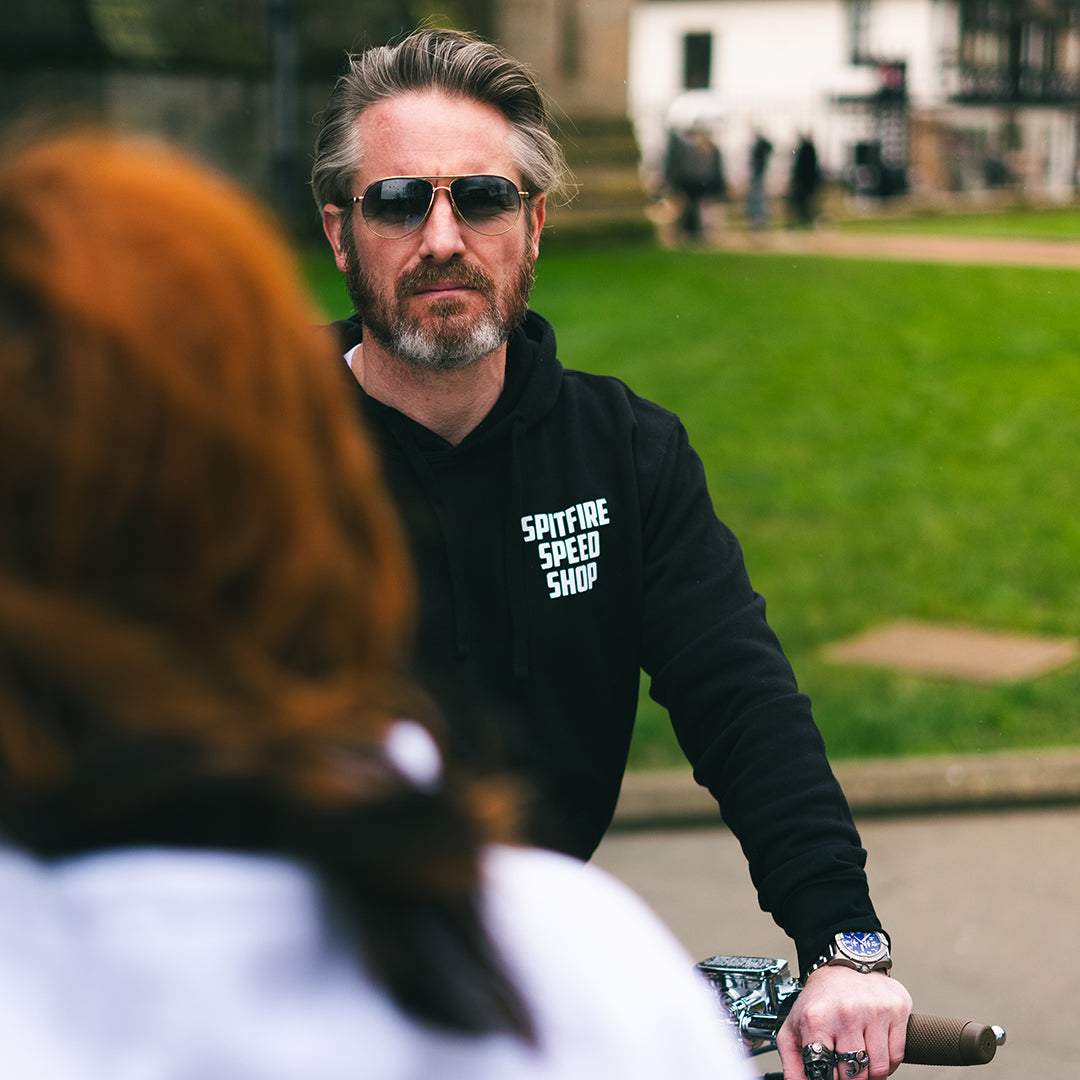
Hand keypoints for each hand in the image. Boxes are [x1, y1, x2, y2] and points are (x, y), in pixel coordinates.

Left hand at [776, 966, 911, 1078]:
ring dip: (871, 1072)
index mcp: (817, 1019)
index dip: (828, 1079)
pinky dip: (888, 1062)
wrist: (843, 965)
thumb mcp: (795, 1026)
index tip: (831, 1075)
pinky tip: (875, 1048)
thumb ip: (793, 1062)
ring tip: (861, 1057)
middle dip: (850, 1078)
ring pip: (879, 1069)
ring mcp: (872, 1011)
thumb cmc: (819, 1000)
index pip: (824, 1071)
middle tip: (846, 1067)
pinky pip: (897, 1056)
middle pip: (854, 1075)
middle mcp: (845, 1013)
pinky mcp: (895, 1009)